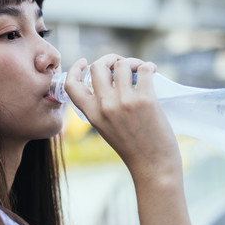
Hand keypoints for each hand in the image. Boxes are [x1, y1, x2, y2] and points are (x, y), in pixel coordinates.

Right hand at [64, 55, 180, 182]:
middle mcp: (104, 106)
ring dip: (132, 62)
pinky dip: (148, 66)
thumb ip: (101, 107)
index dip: (75, 69)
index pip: (71, 85)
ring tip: (140, 69)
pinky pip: (144, 70)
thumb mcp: (106, 128)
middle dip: (110, 59)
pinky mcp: (145, 100)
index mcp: (92, 114)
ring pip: (122, 64)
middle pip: (98, 66)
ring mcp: (124, 102)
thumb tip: (111, 80)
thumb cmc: (132, 148)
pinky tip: (152, 71)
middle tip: (121, 64)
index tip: (83, 62)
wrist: (152, 166)